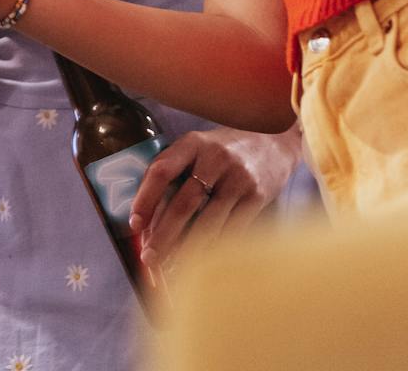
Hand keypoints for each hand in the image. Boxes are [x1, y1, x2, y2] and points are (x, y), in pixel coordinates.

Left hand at [129, 126, 303, 267]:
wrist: (273, 141)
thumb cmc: (222, 151)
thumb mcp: (196, 149)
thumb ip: (173, 174)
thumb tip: (148, 223)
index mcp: (192, 143)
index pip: (161, 171)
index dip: (145, 199)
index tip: (134, 225)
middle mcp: (215, 158)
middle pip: (183, 203)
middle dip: (163, 235)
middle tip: (149, 257)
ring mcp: (238, 177)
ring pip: (208, 221)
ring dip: (187, 248)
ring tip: (171, 266)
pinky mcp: (257, 196)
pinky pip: (231, 229)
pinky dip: (213, 247)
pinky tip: (201, 260)